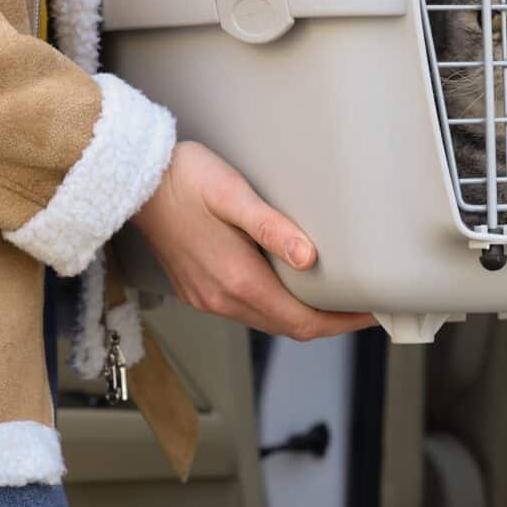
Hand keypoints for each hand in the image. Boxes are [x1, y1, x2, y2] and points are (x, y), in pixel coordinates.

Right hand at [130, 142, 374, 340]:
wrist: (134, 182)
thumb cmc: (184, 179)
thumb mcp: (233, 194)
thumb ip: (272, 228)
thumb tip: (310, 258)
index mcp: (236, 280)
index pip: (303, 321)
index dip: (342, 322)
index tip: (373, 313)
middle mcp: (221, 298)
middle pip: (288, 327)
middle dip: (329, 322)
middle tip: (363, 307)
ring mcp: (207, 298)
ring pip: (267, 321)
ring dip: (302, 316)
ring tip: (334, 298)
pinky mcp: (197, 290)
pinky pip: (246, 311)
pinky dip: (276, 307)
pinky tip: (290, 288)